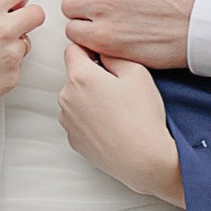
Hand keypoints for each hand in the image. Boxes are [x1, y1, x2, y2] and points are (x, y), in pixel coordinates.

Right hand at [0, 0, 42, 135]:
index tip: (15, 1)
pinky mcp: (12, 78)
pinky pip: (17, 67)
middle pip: (37, 14)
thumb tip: (7, 8)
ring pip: (26, 43)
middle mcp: (3, 29)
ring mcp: (10, 55)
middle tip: (12, 26)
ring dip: (13, 46)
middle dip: (27, 18)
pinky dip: (5, 69)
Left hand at [58, 40, 184, 204]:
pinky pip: (78, 119)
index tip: (106, 60)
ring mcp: (68, 122)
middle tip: (118, 88)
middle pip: (74, 75)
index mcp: (79, 76)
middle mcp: (66, 98)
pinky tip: (111, 125)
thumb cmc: (142, 116)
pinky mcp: (73, 141)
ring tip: (116, 110)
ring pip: (75, 98)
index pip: (74, 49)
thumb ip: (112, 53)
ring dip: (89, 98)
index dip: (91, 50)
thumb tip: (101, 52)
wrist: (144, 161)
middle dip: (91, 76)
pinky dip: (89, 118)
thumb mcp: (136, 71)